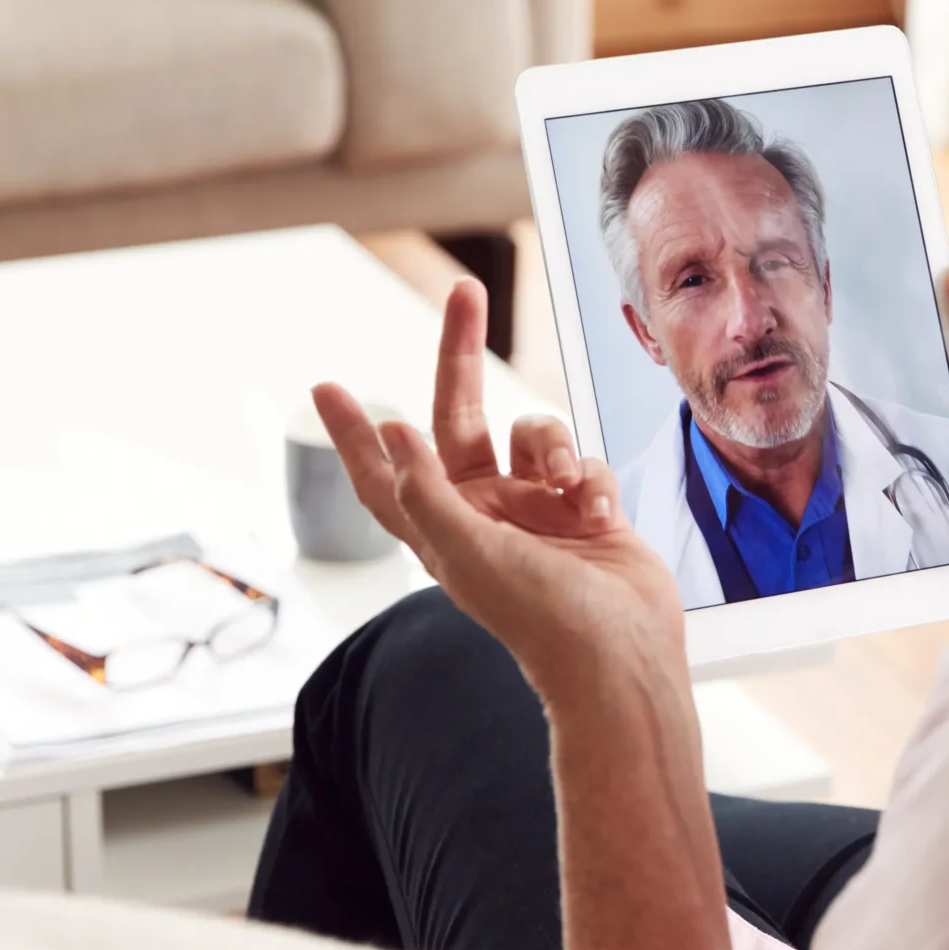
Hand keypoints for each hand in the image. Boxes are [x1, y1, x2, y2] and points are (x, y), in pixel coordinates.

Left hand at [312, 280, 684, 706]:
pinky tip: (599, 514)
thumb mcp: (469, 554)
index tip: (326, 385)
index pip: (382, 471)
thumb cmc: (543, 620)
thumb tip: (392, 430)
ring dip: (555, 447)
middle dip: (462, 354)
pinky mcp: (586, 509)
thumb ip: (426, 492)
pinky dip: (593, 478)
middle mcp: (484, 512)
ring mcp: (537, 509)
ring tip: (570, 491)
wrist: (622, 657)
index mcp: (441, 529)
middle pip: (461, 415)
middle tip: (466, 292)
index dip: (353, 431)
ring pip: (535, 433)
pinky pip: (585, 462)